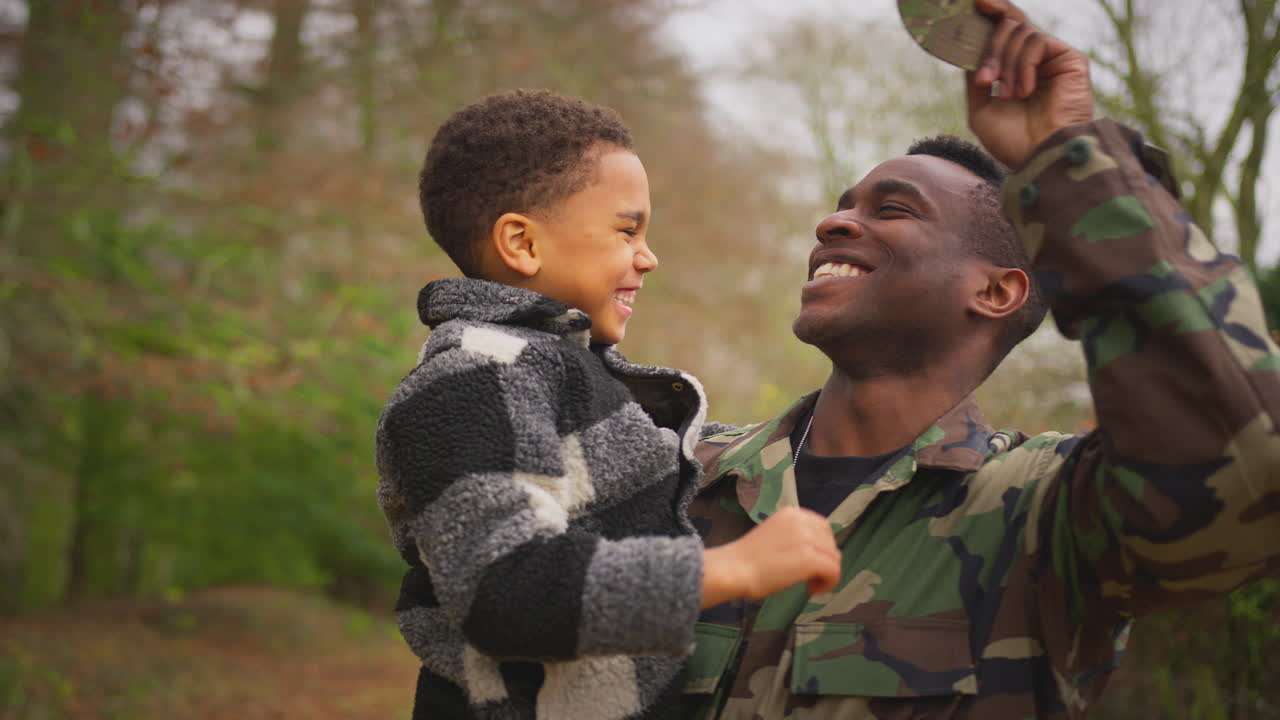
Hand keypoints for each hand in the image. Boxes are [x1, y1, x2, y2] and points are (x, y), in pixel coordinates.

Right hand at [700, 506, 840, 607]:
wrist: (733, 570)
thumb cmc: (746, 560)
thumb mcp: (774, 536)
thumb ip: (794, 537)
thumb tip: (813, 551)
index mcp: (791, 513)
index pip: (821, 528)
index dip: (820, 548)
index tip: (809, 563)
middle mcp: (801, 521)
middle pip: (831, 542)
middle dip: (825, 561)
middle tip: (809, 577)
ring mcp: (806, 539)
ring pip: (834, 557)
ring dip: (826, 574)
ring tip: (809, 585)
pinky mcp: (810, 559)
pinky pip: (834, 571)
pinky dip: (828, 583)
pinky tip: (812, 589)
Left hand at [966, 0, 1093, 168]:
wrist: (1039, 159)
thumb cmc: (1012, 142)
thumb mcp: (981, 108)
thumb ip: (976, 76)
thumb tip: (968, 47)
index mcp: (1014, 68)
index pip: (1001, 30)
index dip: (989, 12)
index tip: (972, 3)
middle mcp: (1034, 58)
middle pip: (1007, 25)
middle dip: (990, 48)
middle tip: (986, 80)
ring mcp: (1052, 57)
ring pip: (1019, 31)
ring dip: (1005, 63)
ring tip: (1007, 94)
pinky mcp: (1070, 58)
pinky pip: (1037, 41)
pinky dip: (1023, 64)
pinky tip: (1024, 90)